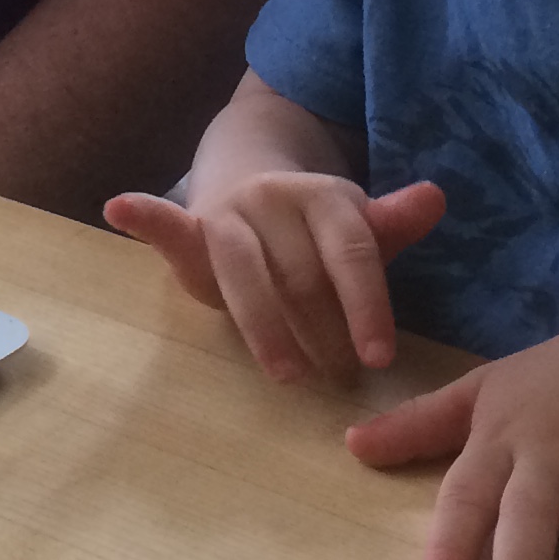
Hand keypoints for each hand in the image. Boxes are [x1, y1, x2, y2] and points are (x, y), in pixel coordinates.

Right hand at [104, 172, 445, 381]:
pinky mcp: (191, 230)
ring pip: (246, 272)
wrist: (250, 181)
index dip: (367, 304)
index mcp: (323, 196)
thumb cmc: (314, 227)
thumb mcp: (356, 226)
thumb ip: (391, 224)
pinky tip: (121, 208)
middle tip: (339, 378)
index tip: (380, 357)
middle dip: (323, 331)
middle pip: (300, 273)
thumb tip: (436, 197)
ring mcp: (228, 213)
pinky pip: (167, 222)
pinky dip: (145, 217)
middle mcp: (274, 197)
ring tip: (288, 373)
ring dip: (266, 325)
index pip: (351, 251)